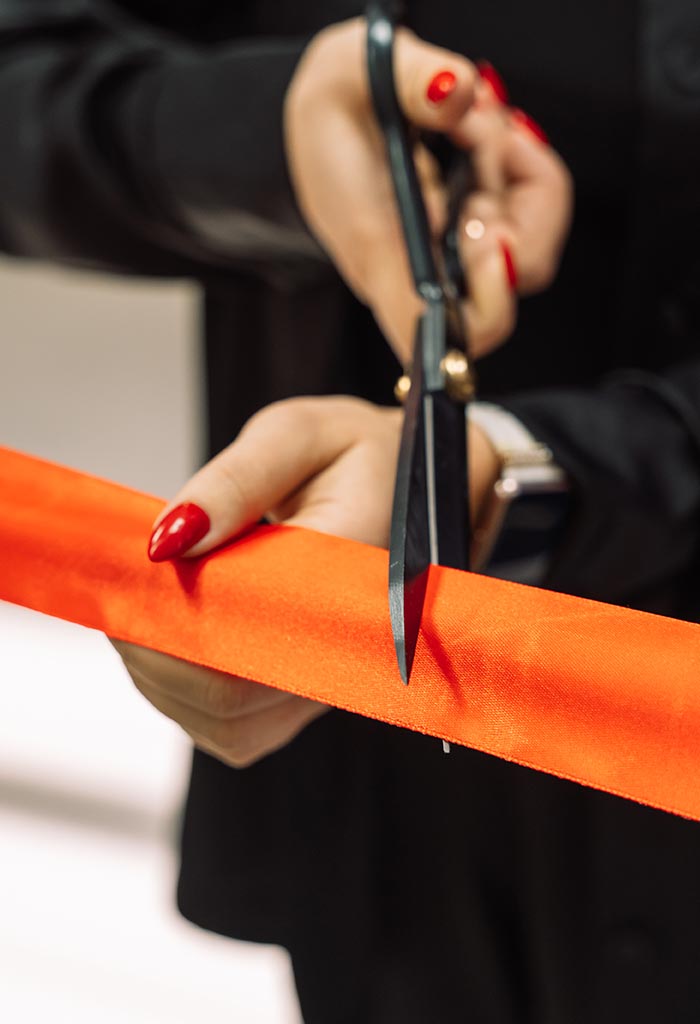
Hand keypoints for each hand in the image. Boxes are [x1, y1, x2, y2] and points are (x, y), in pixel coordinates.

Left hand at [112, 397, 499, 766]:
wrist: (427, 488)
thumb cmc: (367, 457)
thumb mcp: (299, 435)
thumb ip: (235, 480)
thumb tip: (166, 542)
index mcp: (354, 573)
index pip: (250, 635)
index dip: (174, 623)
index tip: (134, 581)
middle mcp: (350, 647)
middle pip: (229, 697)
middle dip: (157, 651)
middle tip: (126, 594)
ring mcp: (332, 682)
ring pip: (226, 724)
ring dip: (166, 678)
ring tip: (146, 612)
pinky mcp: (313, 695)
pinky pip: (237, 726)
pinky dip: (188, 693)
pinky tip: (177, 639)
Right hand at [285, 19, 571, 362]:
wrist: (330, 114)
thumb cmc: (332, 106)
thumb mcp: (347, 67)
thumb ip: (406, 78)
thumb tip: (457, 93)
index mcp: (377, 248)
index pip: (430, 326)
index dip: (481, 307)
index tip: (490, 240)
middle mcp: (419, 268)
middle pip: (506, 287)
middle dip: (521, 204)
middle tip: (478, 137)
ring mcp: (451, 257)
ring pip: (528, 247)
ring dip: (520, 174)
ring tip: (473, 122)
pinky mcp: (472, 239)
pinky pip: (529, 219)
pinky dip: (524, 170)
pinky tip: (488, 134)